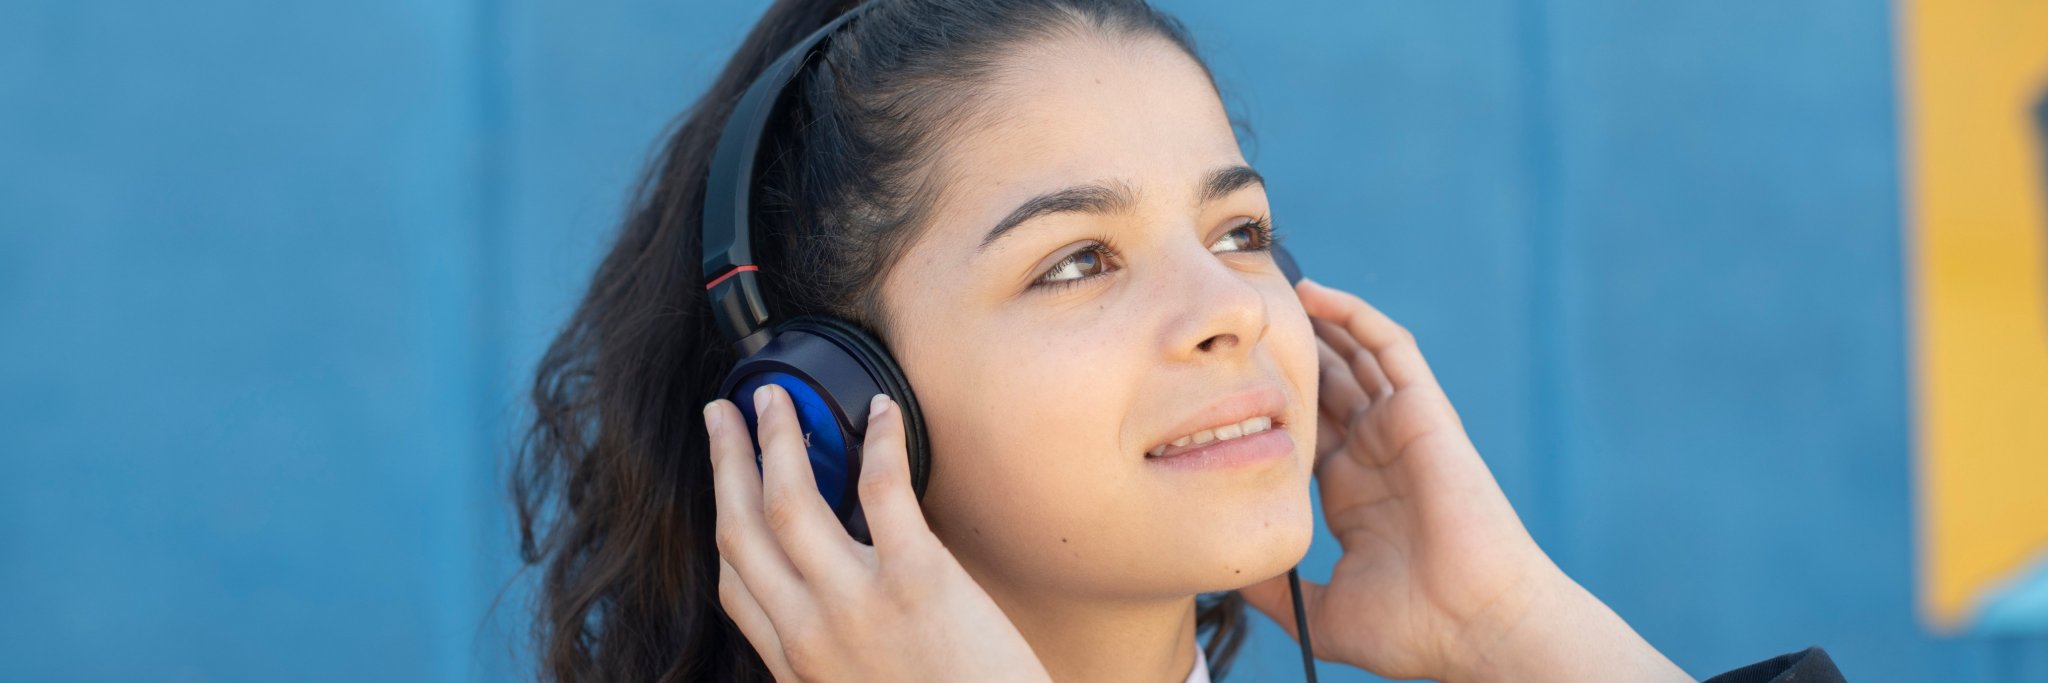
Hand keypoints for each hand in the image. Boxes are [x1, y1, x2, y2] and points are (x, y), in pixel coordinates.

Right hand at [706, 387, 1050, 682]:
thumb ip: (834, 655)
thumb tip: (831, 604)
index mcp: (796, 663)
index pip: (734, 583)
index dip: (724, 519)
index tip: (724, 479)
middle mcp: (810, 633)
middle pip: (743, 527)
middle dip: (726, 461)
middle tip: (723, 411)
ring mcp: (858, 605)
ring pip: (791, 500)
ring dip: (775, 437)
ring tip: (775, 395)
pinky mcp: (918, 580)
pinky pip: (881, 490)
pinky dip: (878, 440)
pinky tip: (881, 409)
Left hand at [1239, 279, 1689, 682]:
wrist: (1476, 626)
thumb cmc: (1413, 628)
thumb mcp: (1320, 611)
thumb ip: (1274, 588)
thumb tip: (1225, 576)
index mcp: (1351, 494)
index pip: (1301, 430)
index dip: (1264, 403)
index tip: (1215, 383)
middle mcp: (1374, 455)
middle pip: (1324, 386)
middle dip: (1287, 353)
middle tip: (1237, 323)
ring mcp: (1400, 431)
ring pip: (1354, 358)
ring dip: (1317, 323)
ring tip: (1270, 290)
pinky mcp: (1425, 413)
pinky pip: (1390, 348)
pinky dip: (1356, 317)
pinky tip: (1316, 294)